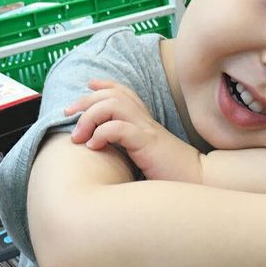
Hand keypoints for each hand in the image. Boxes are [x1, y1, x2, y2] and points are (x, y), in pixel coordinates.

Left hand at [65, 79, 201, 182]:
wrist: (197, 182)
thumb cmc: (170, 174)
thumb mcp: (146, 156)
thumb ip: (129, 146)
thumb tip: (103, 148)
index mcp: (145, 121)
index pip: (123, 92)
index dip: (104, 85)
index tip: (87, 86)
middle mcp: (145, 120)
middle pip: (112, 95)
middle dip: (85, 100)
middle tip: (67, 114)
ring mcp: (146, 130)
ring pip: (113, 105)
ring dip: (90, 116)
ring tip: (79, 136)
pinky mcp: (147, 144)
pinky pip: (120, 128)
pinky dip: (102, 133)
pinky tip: (94, 146)